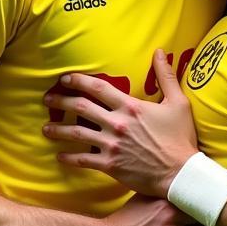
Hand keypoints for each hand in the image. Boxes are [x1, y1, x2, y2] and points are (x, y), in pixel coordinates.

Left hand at [42, 48, 197, 196]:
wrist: (181, 173)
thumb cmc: (181, 138)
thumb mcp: (178, 103)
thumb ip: (166, 76)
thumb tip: (160, 51)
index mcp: (131, 106)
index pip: (98, 87)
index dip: (78, 81)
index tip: (65, 79)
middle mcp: (117, 123)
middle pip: (81, 108)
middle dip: (60, 102)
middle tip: (47, 100)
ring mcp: (111, 145)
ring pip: (76, 134)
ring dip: (58, 130)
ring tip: (45, 129)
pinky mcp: (110, 165)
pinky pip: (83, 160)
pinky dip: (69, 158)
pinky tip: (59, 156)